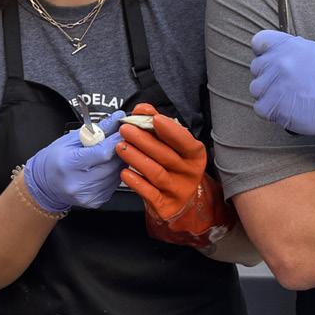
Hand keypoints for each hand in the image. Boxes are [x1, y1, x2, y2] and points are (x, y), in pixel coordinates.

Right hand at [24, 110, 125, 212]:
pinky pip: (113, 185)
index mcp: (69, 164)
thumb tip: (117, 118)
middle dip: (122, 151)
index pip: (102, 153)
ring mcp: (87, 195)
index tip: (125, 132)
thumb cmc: (55, 159)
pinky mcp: (94, 202)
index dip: (117, 141)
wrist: (45, 184)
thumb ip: (97, 129)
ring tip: (114, 153)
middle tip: (124, 140)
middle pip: (112, 165)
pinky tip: (107, 167)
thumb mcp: (71, 139)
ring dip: (119, 162)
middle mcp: (78, 183)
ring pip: (116, 175)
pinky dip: (114, 174)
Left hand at [116, 104, 203, 218]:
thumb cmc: (172, 163)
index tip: (155, 119)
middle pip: (166, 156)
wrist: (178, 198)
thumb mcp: (171, 143)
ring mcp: (178, 191)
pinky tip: (124, 172)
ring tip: (120, 147)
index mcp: (194, 155)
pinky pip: (149, 193)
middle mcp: (189, 173)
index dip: (172, 131)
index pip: (186, 142)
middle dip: (144, 141)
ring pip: (156, 173)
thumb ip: (157, 122)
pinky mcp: (165, 206)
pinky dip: (136, 182)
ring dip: (136, 158)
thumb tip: (142, 108)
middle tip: (125, 130)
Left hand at [250, 30, 314, 136]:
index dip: (263, 53)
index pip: (258, 42)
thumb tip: (271, 52)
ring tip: (289, 96)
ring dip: (269, 94)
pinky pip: (260, 107)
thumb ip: (287, 49)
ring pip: (256, 88)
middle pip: (256, 67)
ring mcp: (274, 84)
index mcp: (286, 45)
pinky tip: (287, 107)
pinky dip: (271, 110)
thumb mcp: (311, 50)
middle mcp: (277, 62)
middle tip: (288, 83)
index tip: (271, 61)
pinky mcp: (273, 106)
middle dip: (269, 75)